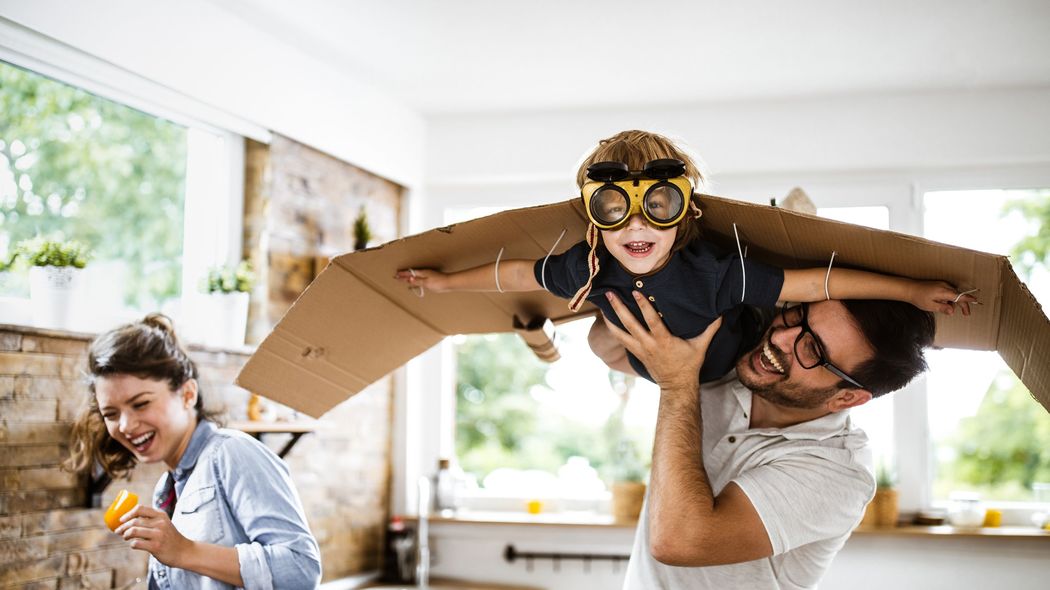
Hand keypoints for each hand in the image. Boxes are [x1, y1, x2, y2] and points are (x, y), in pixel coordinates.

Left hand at [115, 504, 193, 567]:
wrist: (183, 551)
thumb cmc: (169, 537)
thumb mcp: (164, 523)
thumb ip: (150, 520)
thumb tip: (129, 519)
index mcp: (161, 515)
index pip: (140, 509)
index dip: (127, 514)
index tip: (121, 520)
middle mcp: (160, 523)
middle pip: (134, 521)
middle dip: (123, 527)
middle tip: (118, 531)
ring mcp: (158, 535)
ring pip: (134, 531)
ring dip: (126, 535)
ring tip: (125, 537)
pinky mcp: (156, 546)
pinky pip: (137, 543)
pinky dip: (132, 544)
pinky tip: (134, 545)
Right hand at [394, 268, 450, 292]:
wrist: (449, 283)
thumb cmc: (439, 282)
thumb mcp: (426, 282)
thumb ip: (417, 281)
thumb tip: (408, 279)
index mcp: (421, 273)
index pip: (409, 273)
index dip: (402, 275)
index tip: (396, 275)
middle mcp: (423, 274)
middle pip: (411, 274)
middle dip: (403, 275)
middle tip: (396, 276)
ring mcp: (426, 276)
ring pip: (415, 277)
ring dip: (408, 278)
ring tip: (403, 279)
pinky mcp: (429, 280)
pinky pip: (419, 280)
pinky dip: (414, 281)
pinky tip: (414, 284)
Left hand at [602, 290, 722, 390]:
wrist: (676, 385)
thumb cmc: (688, 364)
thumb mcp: (700, 346)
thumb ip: (710, 329)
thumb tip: (721, 313)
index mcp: (663, 341)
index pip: (651, 320)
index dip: (643, 306)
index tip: (635, 292)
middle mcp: (648, 344)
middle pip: (630, 325)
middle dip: (619, 309)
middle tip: (610, 294)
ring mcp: (640, 349)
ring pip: (620, 333)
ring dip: (611, 318)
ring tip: (603, 304)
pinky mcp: (635, 352)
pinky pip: (621, 339)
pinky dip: (613, 329)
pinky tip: (607, 318)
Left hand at [910, 280, 976, 315]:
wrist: (909, 289)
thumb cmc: (919, 298)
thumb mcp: (930, 306)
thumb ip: (943, 308)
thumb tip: (953, 311)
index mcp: (944, 292)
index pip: (959, 295)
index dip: (968, 299)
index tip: (976, 300)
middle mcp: (945, 286)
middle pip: (959, 295)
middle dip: (963, 304)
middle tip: (966, 314)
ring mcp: (942, 284)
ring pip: (953, 294)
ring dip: (953, 302)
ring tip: (944, 308)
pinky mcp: (940, 284)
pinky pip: (948, 292)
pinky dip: (948, 298)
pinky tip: (940, 302)